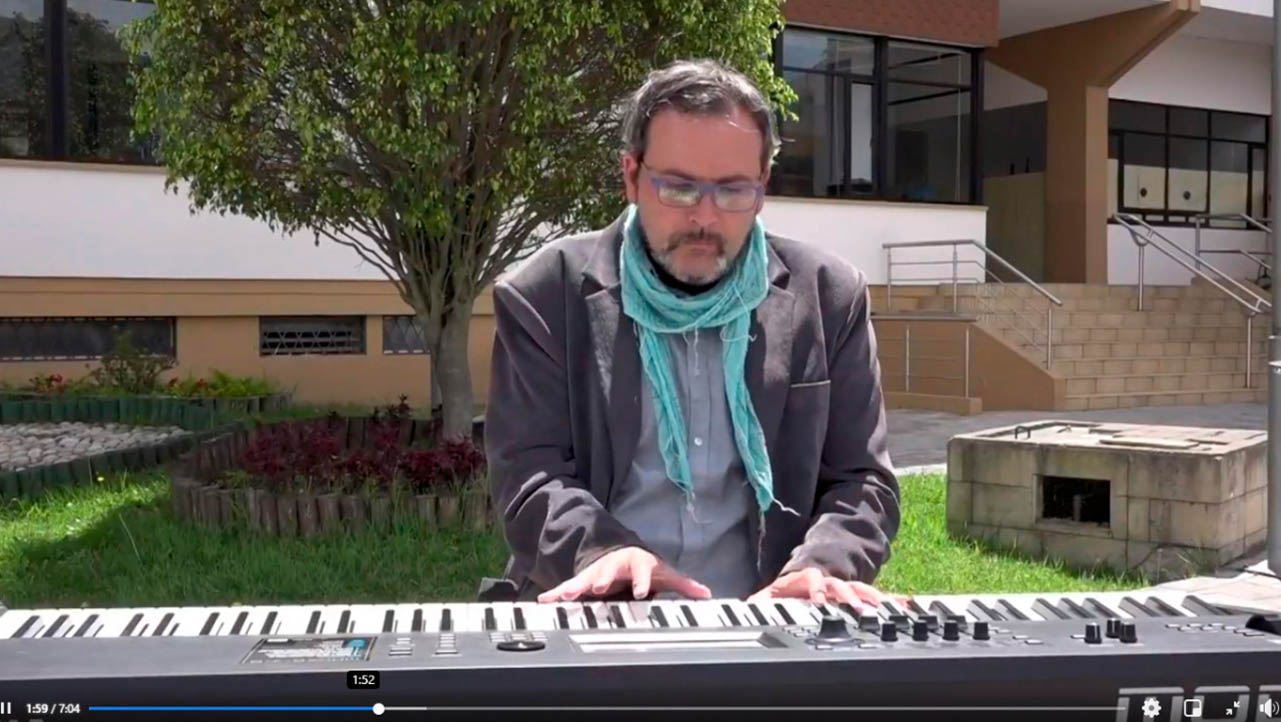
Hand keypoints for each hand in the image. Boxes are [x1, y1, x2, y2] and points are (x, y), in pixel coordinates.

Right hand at [537, 546, 712, 602]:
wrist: (623, 554)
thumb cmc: (644, 566)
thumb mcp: (665, 573)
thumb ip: (684, 585)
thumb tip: (708, 594)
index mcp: (636, 563)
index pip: (641, 572)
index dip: (642, 581)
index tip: (642, 592)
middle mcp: (614, 566)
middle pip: (608, 572)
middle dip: (603, 579)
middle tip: (598, 588)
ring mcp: (597, 573)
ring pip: (585, 579)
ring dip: (576, 587)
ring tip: (566, 596)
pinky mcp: (584, 581)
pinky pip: (567, 588)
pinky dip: (556, 595)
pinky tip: (543, 601)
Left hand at [748, 567, 905, 611]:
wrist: (810, 574)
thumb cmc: (790, 590)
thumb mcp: (772, 595)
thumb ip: (761, 601)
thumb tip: (745, 609)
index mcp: (807, 579)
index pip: (812, 580)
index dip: (816, 590)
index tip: (819, 602)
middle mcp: (829, 582)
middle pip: (842, 586)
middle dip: (850, 597)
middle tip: (859, 610)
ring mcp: (845, 588)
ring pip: (861, 591)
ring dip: (872, 600)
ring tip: (884, 610)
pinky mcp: (858, 597)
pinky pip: (876, 598)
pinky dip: (891, 601)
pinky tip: (908, 604)